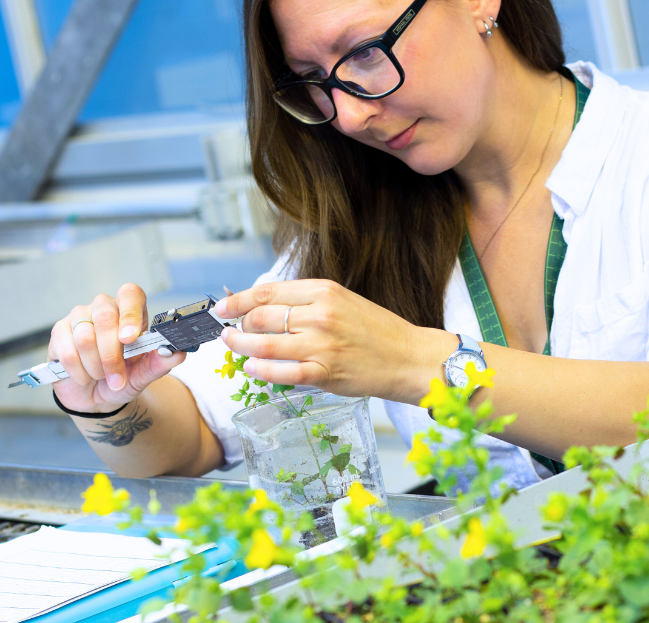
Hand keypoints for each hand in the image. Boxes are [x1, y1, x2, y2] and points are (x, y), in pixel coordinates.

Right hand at [48, 283, 185, 413]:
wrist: (97, 395)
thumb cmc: (123, 377)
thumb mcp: (145, 374)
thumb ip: (161, 362)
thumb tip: (178, 353)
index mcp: (131, 310)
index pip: (130, 294)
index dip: (129, 313)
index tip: (130, 338)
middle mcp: (104, 308)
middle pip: (105, 317)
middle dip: (111, 354)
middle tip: (118, 378)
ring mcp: (79, 317)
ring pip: (85, 336)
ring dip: (96, 366)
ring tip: (102, 377)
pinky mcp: (59, 332)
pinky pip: (67, 351)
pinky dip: (79, 371)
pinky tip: (84, 377)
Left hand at [213, 279, 452, 402]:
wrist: (409, 357)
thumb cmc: (376, 330)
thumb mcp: (343, 301)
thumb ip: (307, 302)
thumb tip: (263, 306)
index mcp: (325, 291)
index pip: (269, 292)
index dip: (238, 300)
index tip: (223, 307)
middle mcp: (321, 314)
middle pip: (261, 316)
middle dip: (238, 325)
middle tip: (230, 331)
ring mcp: (322, 344)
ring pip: (265, 344)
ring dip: (241, 346)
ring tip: (233, 347)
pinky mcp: (325, 373)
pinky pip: (282, 373)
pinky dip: (261, 370)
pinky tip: (252, 367)